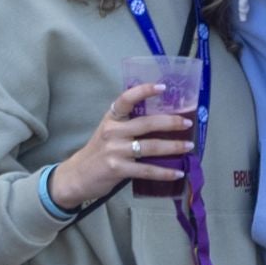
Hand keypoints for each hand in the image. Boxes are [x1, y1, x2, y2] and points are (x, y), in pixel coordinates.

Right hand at [47, 84, 194, 209]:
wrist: (76, 176)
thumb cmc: (97, 153)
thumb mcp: (108, 132)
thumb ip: (128, 125)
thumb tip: (160, 121)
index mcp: (111, 118)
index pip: (126, 99)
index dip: (144, 91)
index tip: (163, 88)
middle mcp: (113, 132)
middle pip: (146, 123)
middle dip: (170, 122)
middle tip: (187, 123)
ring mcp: (115, 151)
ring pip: (150, 146)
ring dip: (173, 147)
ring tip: (188, 146)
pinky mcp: (118, 169)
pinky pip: (147, 169)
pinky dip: (164, 172)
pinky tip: (178, 173)